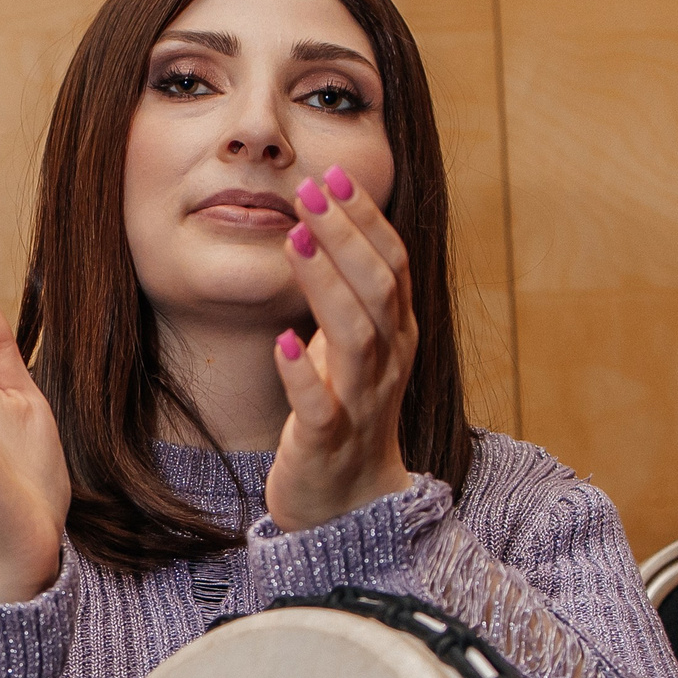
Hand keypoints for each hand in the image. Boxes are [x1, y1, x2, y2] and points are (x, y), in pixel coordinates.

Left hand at [267, 168, 417, 531]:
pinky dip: (301, 374)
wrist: (347, 503)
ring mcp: (361, 402)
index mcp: (397, 334)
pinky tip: (280, 343)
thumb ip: (348, 293)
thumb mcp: (353, 346)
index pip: (392, 263)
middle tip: (310, 191)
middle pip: (379, 288)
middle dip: (346, 235)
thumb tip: (325, 223)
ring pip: (356, 336)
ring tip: (297, 240)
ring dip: (325, 285)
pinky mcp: (327, 442)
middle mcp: (388, 362)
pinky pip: (319, 406)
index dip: (366, 218)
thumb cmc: (344, 412)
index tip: (334, 175)